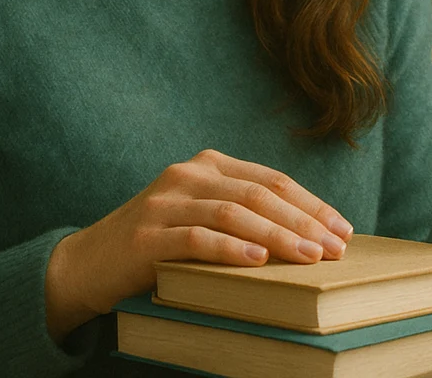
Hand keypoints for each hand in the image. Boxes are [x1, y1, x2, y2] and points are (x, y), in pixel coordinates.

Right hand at [44, 148, 352, 341]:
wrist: (87, 264)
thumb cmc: (158, 245)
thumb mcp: (201, 219)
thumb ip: (243, 216)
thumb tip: (311, 237)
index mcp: (206, 166)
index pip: (271, 180)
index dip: (311, 204)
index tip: (343, 229)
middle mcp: (186, 176)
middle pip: (257, 194)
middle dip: (303, 221)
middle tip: (335, 248)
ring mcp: (163, 203)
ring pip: (232, 213)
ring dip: (277, 235)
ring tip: (309, 257)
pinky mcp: (145, 235)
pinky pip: (196, 239)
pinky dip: (231, 249)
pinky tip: (258, 261)